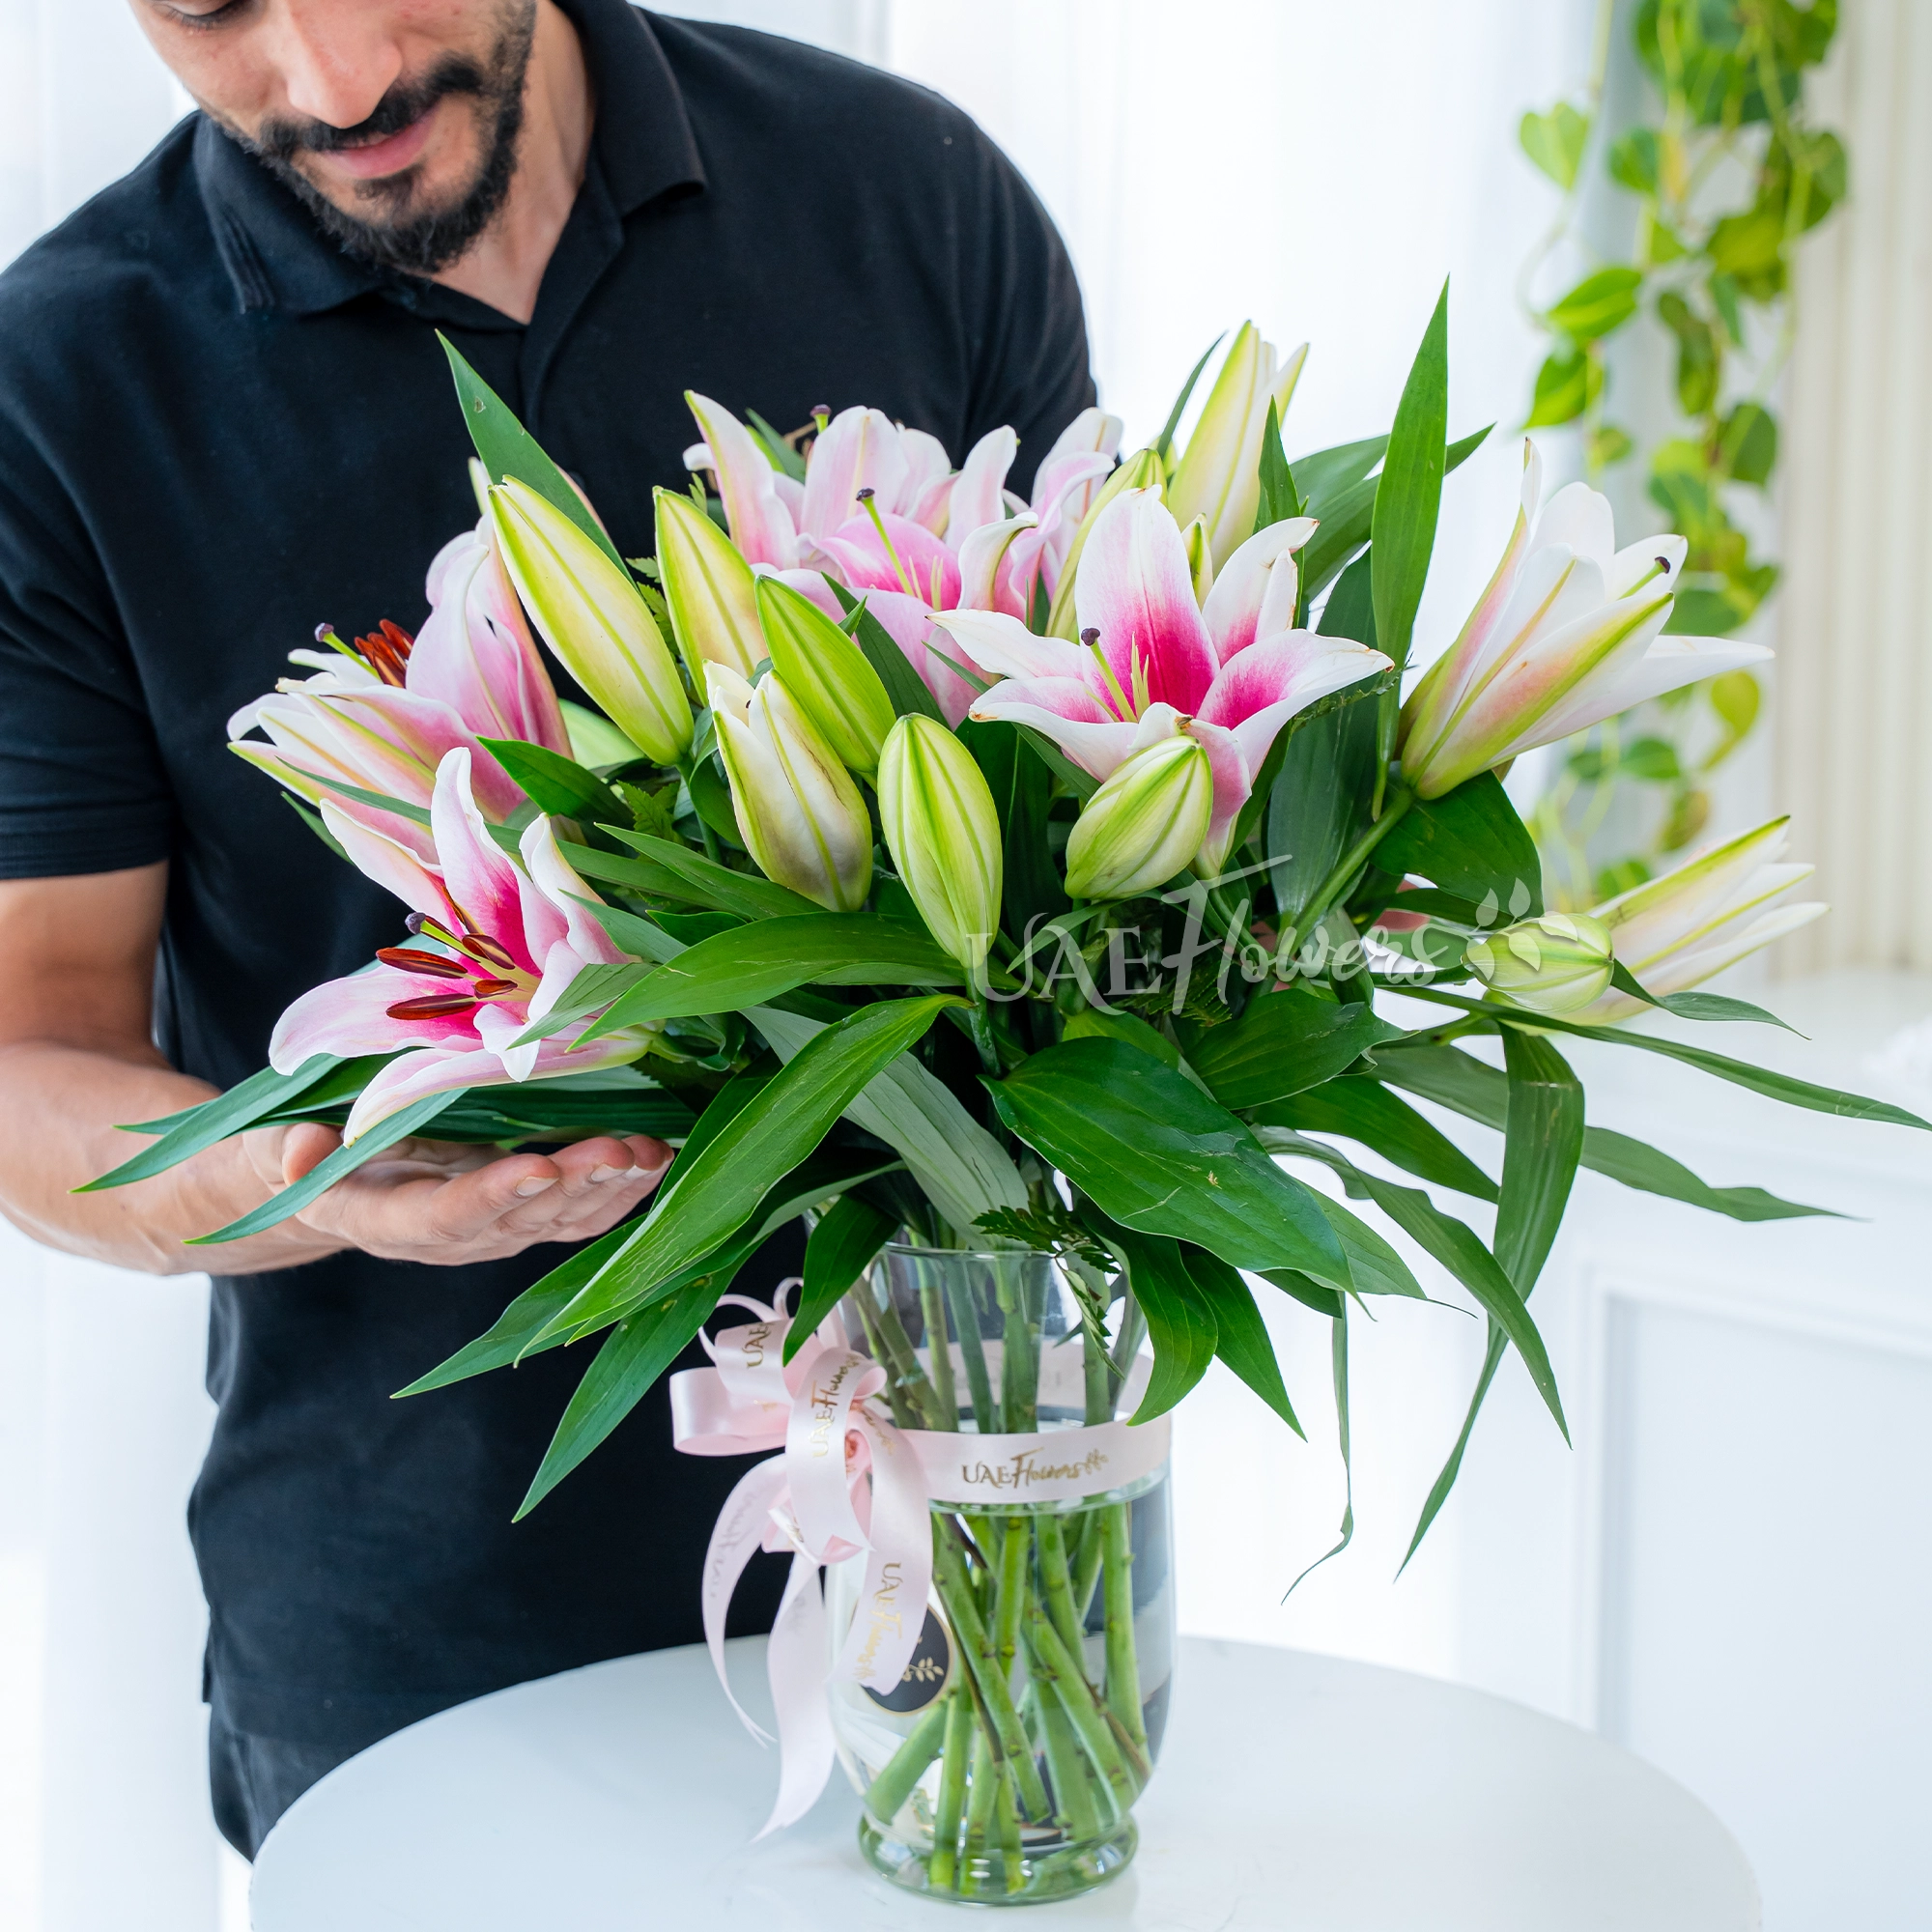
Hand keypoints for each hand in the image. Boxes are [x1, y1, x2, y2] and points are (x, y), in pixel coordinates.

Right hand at [242, 1124, 673, 1267]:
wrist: (327, 1186)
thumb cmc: (303, 1152)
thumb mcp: (279, 1144)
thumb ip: (291, 1152)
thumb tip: (294, 1156)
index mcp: (387, 1218)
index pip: (445, 1216)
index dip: (492, 1196)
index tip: (537, 1166)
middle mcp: (449, 1238)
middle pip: (520, 1220)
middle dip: (574, 1185)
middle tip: (620, 1148)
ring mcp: (492, 1231)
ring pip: (561, 1221)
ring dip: (612, 1189)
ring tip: (653, 1152)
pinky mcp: (523, 1216)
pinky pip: (578, 1212)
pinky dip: (621, 1188)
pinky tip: (658, 1159)